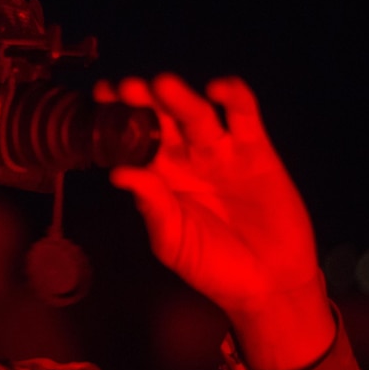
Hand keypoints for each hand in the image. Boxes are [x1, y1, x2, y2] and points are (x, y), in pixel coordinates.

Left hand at [97, 74, 334, 369]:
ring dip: (180, 96)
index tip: (100, 101)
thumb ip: (151, 206)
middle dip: (144, 100)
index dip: (117, 118)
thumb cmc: (214, 266)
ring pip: (197, 113)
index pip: (133, 140)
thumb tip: (118, 175)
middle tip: (125, 87)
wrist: (268, 283)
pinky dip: (234, 97)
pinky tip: (218, 90)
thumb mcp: (173, 241)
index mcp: (160, 177)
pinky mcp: (257, 150)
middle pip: (162, 119)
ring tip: (162, 85)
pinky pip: (244, 117)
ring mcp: (222, 151)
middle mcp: (187, 158)